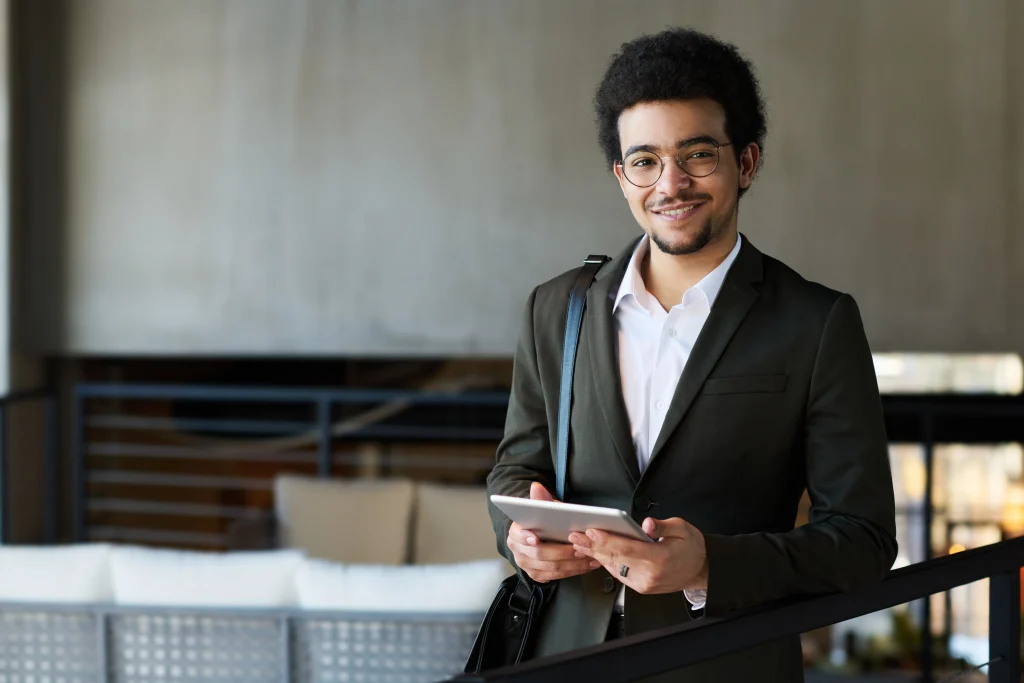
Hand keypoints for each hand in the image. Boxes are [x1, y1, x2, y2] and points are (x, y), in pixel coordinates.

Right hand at [506, 483, 601, 582]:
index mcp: (515, 533)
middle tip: (579, 548)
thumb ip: (540, 500)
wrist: (536, 538)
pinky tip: (587, 565)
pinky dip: (573, 571)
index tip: (536, 539)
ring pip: (551, 568)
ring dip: (572, 563)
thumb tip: (536, 486)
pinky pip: (557, 576)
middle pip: (539, 554)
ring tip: (589, 557)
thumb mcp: (541, 509)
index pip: (517, 535)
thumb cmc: (541, 522)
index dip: (525, 537)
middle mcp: (518, 551)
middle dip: (561, 552)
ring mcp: (528, 566)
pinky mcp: (538, 575)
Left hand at [569, 516, 707, 594]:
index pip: (628, 549)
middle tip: (575, 536)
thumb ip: (662, 526)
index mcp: (660, 559)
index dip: (608, 540)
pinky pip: (619, 574)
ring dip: (595, 555)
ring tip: (579, 543)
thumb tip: (646, 525)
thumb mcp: (682, 528)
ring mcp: (644, 584)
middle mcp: (650, 575)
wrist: (701, 570)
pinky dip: (605, 562)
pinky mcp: (641, 588)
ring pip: (614, 568)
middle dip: (594, 546)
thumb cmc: (691, 547)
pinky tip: (594, 553)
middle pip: (616, 559)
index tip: (592, 531)